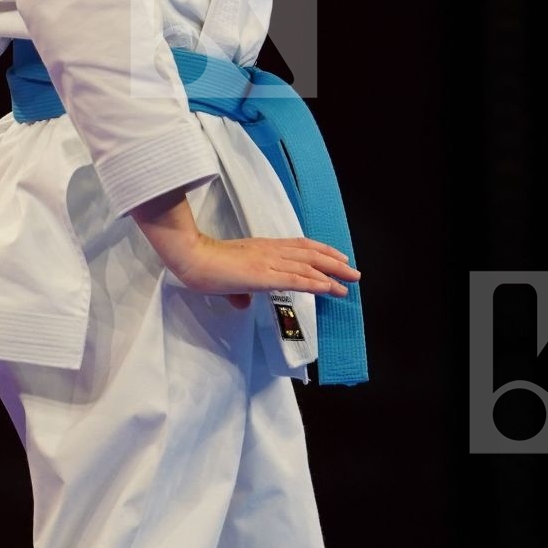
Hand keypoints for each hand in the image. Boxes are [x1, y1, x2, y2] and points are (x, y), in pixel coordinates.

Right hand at [166, 233, 360, 309]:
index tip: (338, 258)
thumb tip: (243, 302)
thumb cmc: (205, 266)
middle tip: (354, 272)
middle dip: (335, 263)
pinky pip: (295, 279)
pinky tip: (329, 288)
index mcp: (264, 247)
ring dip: (332, 274)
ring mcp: (268, 262)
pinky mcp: (263, 275)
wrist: (192, 258)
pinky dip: (315, 283)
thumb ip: (239, 291)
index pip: (300, 246)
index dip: (322, 251)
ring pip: (308, 266)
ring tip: (349, 282)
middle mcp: (271, 251)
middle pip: (311, 254)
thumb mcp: (228, 279)